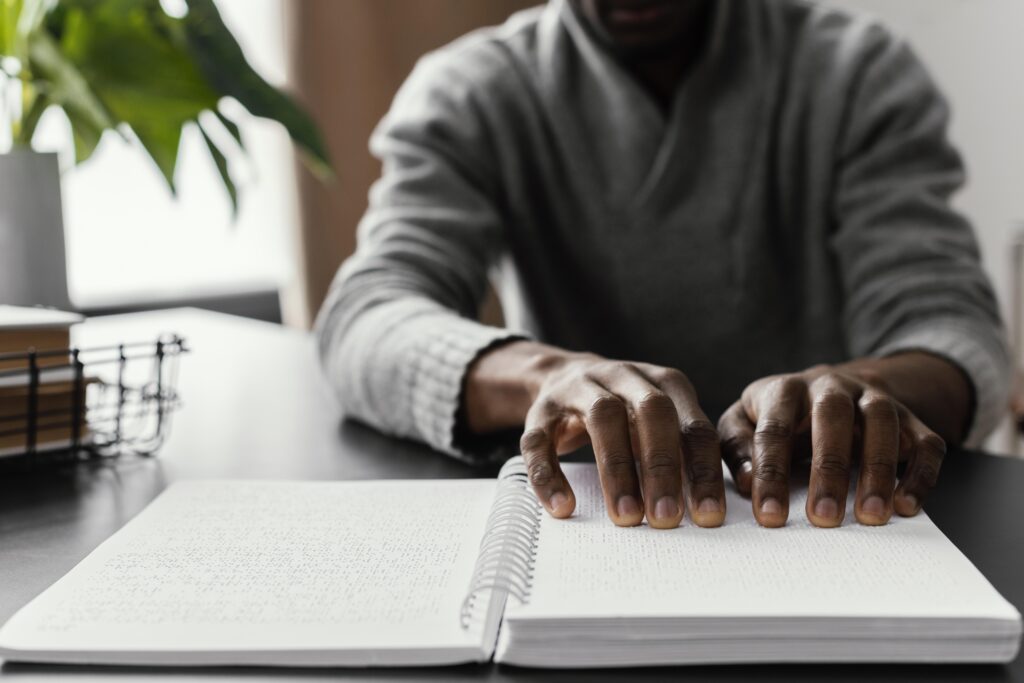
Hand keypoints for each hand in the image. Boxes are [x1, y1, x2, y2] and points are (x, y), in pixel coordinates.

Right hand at [463, 342, 725, 527]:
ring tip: (627, 517)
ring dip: (617, 470)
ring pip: (602, 419)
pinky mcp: (541, 409)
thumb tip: (707, 512)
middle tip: (666, 518)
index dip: (702, 470)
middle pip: (652, 412)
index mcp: (664, 383)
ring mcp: (580, 388)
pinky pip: (541, 441)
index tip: (707, 516)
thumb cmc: (626, 413)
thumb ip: (683, 454)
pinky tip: (563, 506)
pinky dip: (550, 475)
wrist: (563, 375)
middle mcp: (624, 376)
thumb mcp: (660, 422)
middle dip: (662, 468)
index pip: (693, 426)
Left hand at [717, 363, 945, 527]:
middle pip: (831, 416)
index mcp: (785, 389)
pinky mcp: (910, 418)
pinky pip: (926, 441)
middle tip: (823, 518)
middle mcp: (831, 386)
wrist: (831, 388)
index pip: (773, 428)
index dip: (771, 473)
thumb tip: (746, 483)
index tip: (770, 516)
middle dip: (828, 469)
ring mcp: (874, 398)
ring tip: (870, 516)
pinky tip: (906, 506)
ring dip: (877, 470)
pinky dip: (920, 474)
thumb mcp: (744, 422)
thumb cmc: (780, 416)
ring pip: (881, 423)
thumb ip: (737, 448)